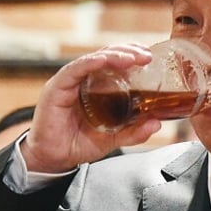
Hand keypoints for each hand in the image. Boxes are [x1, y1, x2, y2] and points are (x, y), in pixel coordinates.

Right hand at [21, 44, 162, 172]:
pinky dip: (89, 63)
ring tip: (132, 58)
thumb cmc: (78, 144)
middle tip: (146, 56)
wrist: (53, 159)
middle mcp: (82, 80)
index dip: (132, 55)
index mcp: (95, 87)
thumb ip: (134, 132)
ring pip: (93, 59)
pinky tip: (103, 60)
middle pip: (106, 55)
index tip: (150, 56)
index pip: (115, 63)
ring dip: (113, 55)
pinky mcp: (56, 88)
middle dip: (128, 52)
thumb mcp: (113, 138)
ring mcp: (69, 82)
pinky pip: (74, 70)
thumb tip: (156, 123)